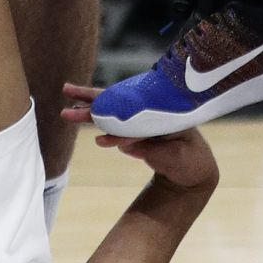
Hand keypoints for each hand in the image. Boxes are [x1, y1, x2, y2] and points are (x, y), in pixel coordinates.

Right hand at [61, 83, 219, 193]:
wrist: (196, 169)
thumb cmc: (190, 160)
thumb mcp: (176, 158)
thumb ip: (153, 151)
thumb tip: (125, 146)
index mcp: (164, 112)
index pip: (134, 107)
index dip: (114, 114)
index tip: (97, 128)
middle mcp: (150, 111)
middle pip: (118, 102)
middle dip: (92, 101)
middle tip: (67, 94)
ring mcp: (141, 120)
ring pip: (112, 111)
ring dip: (89, 111)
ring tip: (67, 112)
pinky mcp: (135, 130)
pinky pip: (114, 123)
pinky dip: (98, 120)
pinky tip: (81, 115)